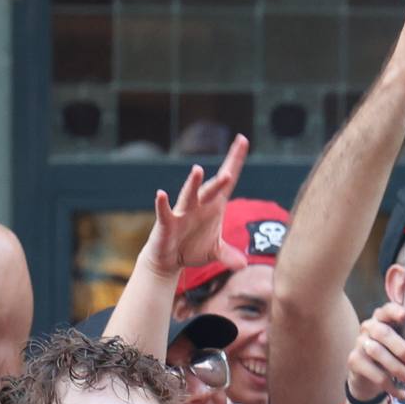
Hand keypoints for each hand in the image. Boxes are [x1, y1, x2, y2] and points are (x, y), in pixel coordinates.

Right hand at [147, 137, 249, 275]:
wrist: (169, 260)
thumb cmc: (192, 248)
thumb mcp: (215, 253)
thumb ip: (230, 255)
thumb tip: (243, 264)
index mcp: (214, 206)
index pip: (228, 181)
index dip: (235, 161)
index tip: (243, 139)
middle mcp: (199, 205)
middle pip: (211, 188)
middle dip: (220, 180)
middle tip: (230, 170)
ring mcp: (182, 212)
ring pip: (189, 195)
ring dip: (194, 184)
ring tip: (198, 170)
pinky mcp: (167, 223)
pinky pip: (164, 212)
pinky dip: (162, 204)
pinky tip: (161, 194)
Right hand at [344, 302, 404, 403]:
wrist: (370, 379)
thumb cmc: (391, 356)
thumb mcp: (402, 345)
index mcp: (382, 319)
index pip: (386, 310)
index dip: (395, 311)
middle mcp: (368, 327)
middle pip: (382, 332)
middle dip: (401, 347)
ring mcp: (359, 342)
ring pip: (377, 352)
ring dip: (396, 367)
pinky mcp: (354, 360)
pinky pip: (373, 372)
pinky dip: (389, 385)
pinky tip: (401, 394)